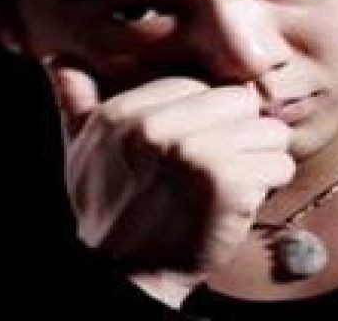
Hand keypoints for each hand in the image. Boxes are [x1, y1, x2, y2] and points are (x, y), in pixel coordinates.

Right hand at [43, 62, 294, 299]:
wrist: (127, 276)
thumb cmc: (108, 210)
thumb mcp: (82, 152)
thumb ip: (76, 102)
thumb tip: (60, 60)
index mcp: (125, 113)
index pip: (198, 84)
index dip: (205, 113)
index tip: (200, 137)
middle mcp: (159, 127)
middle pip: (239, 101)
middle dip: (239, 130)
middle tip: (222, 158)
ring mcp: (195, 152)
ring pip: (266, 130)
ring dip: (258, 157)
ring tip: (233, 178)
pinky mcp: (227, 183)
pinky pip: (277, 164)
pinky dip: (268, 183)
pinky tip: (241, 199)